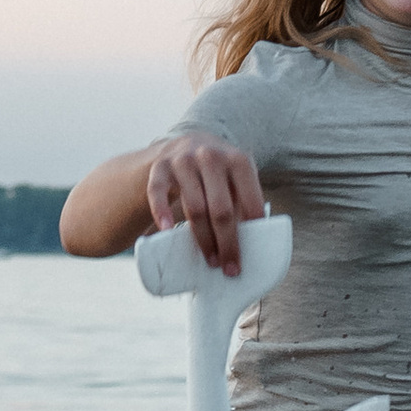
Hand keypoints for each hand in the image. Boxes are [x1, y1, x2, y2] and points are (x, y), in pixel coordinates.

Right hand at [145, 133, 265, 275]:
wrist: (186, 142)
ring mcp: (184, 160)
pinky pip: (158, 192)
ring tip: (210, 259)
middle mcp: (211, 156)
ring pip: (194, 207)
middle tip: (230, 267)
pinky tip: (167, 230)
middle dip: (227, 242)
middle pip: (221, 208)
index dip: (251, 228)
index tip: (250, 253)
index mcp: (238, 160)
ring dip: (203, 238)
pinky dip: (162, 213)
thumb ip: (244, 201)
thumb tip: (252, 240)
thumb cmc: (218, 172)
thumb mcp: (236, 178)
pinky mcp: (160, 167)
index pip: (249, 199)